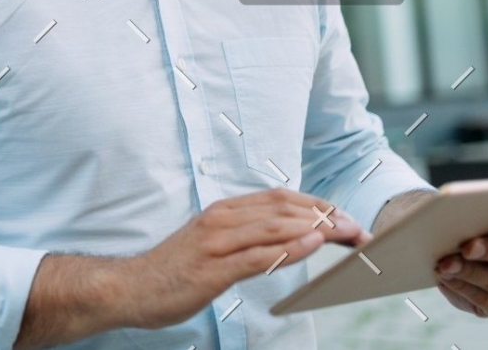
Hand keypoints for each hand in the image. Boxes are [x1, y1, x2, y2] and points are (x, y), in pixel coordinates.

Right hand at [121, 188, 370, 329]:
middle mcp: (222, 219)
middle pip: (285, 209)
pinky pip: (256, 255)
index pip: (281, 199)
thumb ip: (246, 236)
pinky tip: (311, 246)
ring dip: (317, 228)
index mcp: (225, 211)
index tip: (346, 217)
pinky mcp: (211, 269)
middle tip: (359, 228)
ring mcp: (216, 242)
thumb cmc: (173, 270)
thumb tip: (286, 235)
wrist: (128, 287)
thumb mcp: (213, 244)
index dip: (318, 204)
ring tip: (346, 233)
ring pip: (275, 227)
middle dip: (327, 216)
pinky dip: (288, 248)